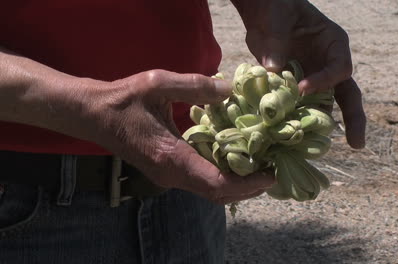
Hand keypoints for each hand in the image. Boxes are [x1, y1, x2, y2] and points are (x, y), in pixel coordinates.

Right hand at [88, 70, 273, 203]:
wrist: (93, 115)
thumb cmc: (122, 99)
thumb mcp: (157, 83)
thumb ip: (195, 85)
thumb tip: (230, 89)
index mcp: (170, 157)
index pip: (216, 183)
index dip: (247, 183)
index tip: (270, 173)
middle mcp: (170, 174)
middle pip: (218, 193)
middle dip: (248, 187)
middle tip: (272, 170)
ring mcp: (168, 176)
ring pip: (210, 191)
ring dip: (237, 184)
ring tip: (260, 166)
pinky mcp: (167, 171)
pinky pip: (201, 182)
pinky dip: (223, 177)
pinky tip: (235, 160)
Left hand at [233, 0, 365, 147]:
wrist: (263, 14)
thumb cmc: (277, 9)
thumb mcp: (277, 21)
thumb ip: (276, 44)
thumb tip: (272, 70)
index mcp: (334, 45)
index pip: (340, 69)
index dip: (324, 81)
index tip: (301, 89)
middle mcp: (328, 65)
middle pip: (347, 94)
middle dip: (353, 119)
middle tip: (357, 143)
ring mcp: (313, 77)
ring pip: (323, 105)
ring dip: (318, 124)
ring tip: (314, 147)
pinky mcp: (295, 87)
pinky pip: (300, 107)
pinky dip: (295, 120)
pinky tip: (290, 137)